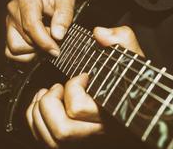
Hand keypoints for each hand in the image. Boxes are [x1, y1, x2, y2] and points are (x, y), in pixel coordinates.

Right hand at [5, 0, 74, 61]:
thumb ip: (65, 14)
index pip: (31, 25)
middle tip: (54, 37)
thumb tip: (58, 35)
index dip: (44, 41)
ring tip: (44, 39)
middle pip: (26, 38)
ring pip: (16, 48)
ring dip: (34, 49)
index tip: (56, 50)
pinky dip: (26, 54)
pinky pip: (11, 53)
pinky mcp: (7, 33)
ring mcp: (8, 22)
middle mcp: (13, 9)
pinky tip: (36, 46)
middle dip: (43, 43)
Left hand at [26, 26, 144, 147]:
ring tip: (49, 93)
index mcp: (110, 113)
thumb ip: (121, 40)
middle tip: (58, 87)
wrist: (137, 106)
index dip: (73, 87)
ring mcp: (82, 139)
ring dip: (40, 110)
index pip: (79, 109)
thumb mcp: (131, 57)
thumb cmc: (132, 83)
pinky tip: (43, 102)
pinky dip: (34, 118)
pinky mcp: (71, 141)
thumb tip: (100, 34)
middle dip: (50, 103)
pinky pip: (43, 137)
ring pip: (50, 138)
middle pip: (61, 130)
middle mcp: (95, 132)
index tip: (82, 76)